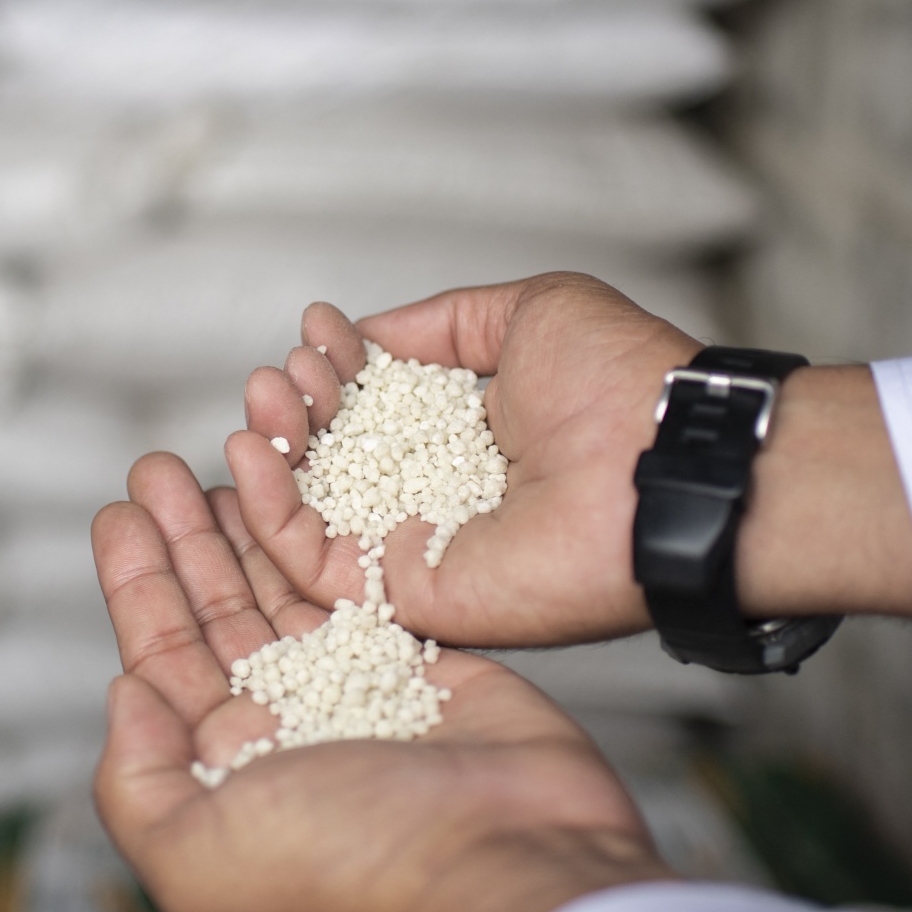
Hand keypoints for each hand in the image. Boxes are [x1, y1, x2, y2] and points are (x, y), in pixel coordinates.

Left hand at [92, 452, 668, 911]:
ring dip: (243, 525)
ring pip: (281, 591)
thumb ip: (137, 785)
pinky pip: (356, 584)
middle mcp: (283, 732)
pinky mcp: (417, 661)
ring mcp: (350, 692)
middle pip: (216, 615)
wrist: (508, 867)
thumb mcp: (200, 861)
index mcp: (225, 779)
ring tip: (214, 460)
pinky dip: (322, 536)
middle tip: (158, 467)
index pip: (162, 663)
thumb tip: (124, 694)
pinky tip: (300, 489)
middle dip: (183, 540)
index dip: (137, 587)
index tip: (117, 514)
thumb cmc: (355, 875)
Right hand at [227, 273, 911, 650]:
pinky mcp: (408, 598)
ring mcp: (421, 551)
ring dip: (270, 454)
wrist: (663, 460)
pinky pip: (313, 568)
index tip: (317, 331)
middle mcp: (441, 498)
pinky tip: (249, 453)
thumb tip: (369, 331)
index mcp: (469, 438)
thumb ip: (443, 324)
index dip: (334, 368)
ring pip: (308, 513)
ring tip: (262, 400)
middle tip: (281, 372)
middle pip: (330, 462)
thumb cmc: (621, 383)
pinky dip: (266, 513)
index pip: (372, 409)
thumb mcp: (527, 313)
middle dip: (293, 409)